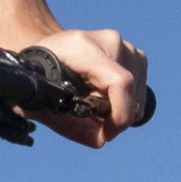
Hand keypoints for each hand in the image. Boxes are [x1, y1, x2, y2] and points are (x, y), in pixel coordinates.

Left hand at [11, 25, 150, 148]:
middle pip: (130, 92)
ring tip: (96, 105)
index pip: (120, 81)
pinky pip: (140, 88)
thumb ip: (70, 126)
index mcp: (81, 47)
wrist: (48, 52)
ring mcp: (124, 45)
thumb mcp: (43, 104)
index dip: (120, 114)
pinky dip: (127, 101)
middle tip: (94, 122)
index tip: (108, 133)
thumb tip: (102, 140)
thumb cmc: (40, 78)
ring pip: (137, 94)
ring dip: (121, 108)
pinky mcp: (134, 53)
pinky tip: (105, 95)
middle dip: (116, 116)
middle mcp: (108, 41)